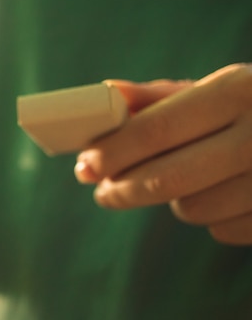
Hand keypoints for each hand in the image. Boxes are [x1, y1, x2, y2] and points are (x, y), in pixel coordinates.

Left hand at [75, 64, 251, 244]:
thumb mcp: (220, 89)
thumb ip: (160, 96)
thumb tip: (105, 95)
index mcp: (240, 91)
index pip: (158, 128)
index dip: (115, 151)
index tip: (84, 165)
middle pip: (166, 179)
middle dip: (123, 189)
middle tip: (102, 190)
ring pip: (191, 210)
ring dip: (174, 199)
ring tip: (188, 177)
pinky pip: (221, 230)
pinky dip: (211, 216)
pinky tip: (226, 193)